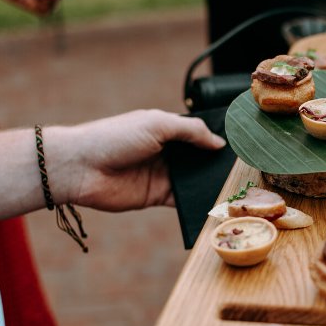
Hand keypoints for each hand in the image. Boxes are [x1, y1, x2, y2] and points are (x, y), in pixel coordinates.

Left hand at [53, 110, 225, 211]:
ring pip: (193, 179)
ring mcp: (162, 175)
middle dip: (216, 163)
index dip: (216, 138)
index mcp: (165, 129)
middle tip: (244, 168)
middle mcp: (165, 152)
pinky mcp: (155, 197)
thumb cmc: (113, 137)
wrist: (81, 168)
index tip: (241, 143)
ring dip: (209, 182)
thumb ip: (191, 131)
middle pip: (199, 158)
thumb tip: (218, 143)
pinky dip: (196, 201)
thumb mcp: (156, 124)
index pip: (197, 133)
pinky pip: (181, 199)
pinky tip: (213, 202)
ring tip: (234, 186)